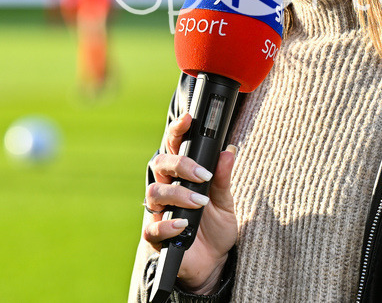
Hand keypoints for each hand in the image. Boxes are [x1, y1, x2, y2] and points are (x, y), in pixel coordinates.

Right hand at [142, 113, 237, 293]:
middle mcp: (167, 190)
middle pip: (159, 165)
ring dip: (178, 195)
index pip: (174, 147)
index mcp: (181, 176)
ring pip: (155, 193)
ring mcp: (160, 212)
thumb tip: (229, 150)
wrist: (214, 262)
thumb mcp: (225, 201)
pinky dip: (167, 225)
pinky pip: (153, 228)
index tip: (188, 119)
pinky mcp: (157, 237)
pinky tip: (182, 225)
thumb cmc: (215, 227)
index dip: (177, 130)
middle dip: (180, 164)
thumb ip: (223, 178)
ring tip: (199, 203)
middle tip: (203, 174)